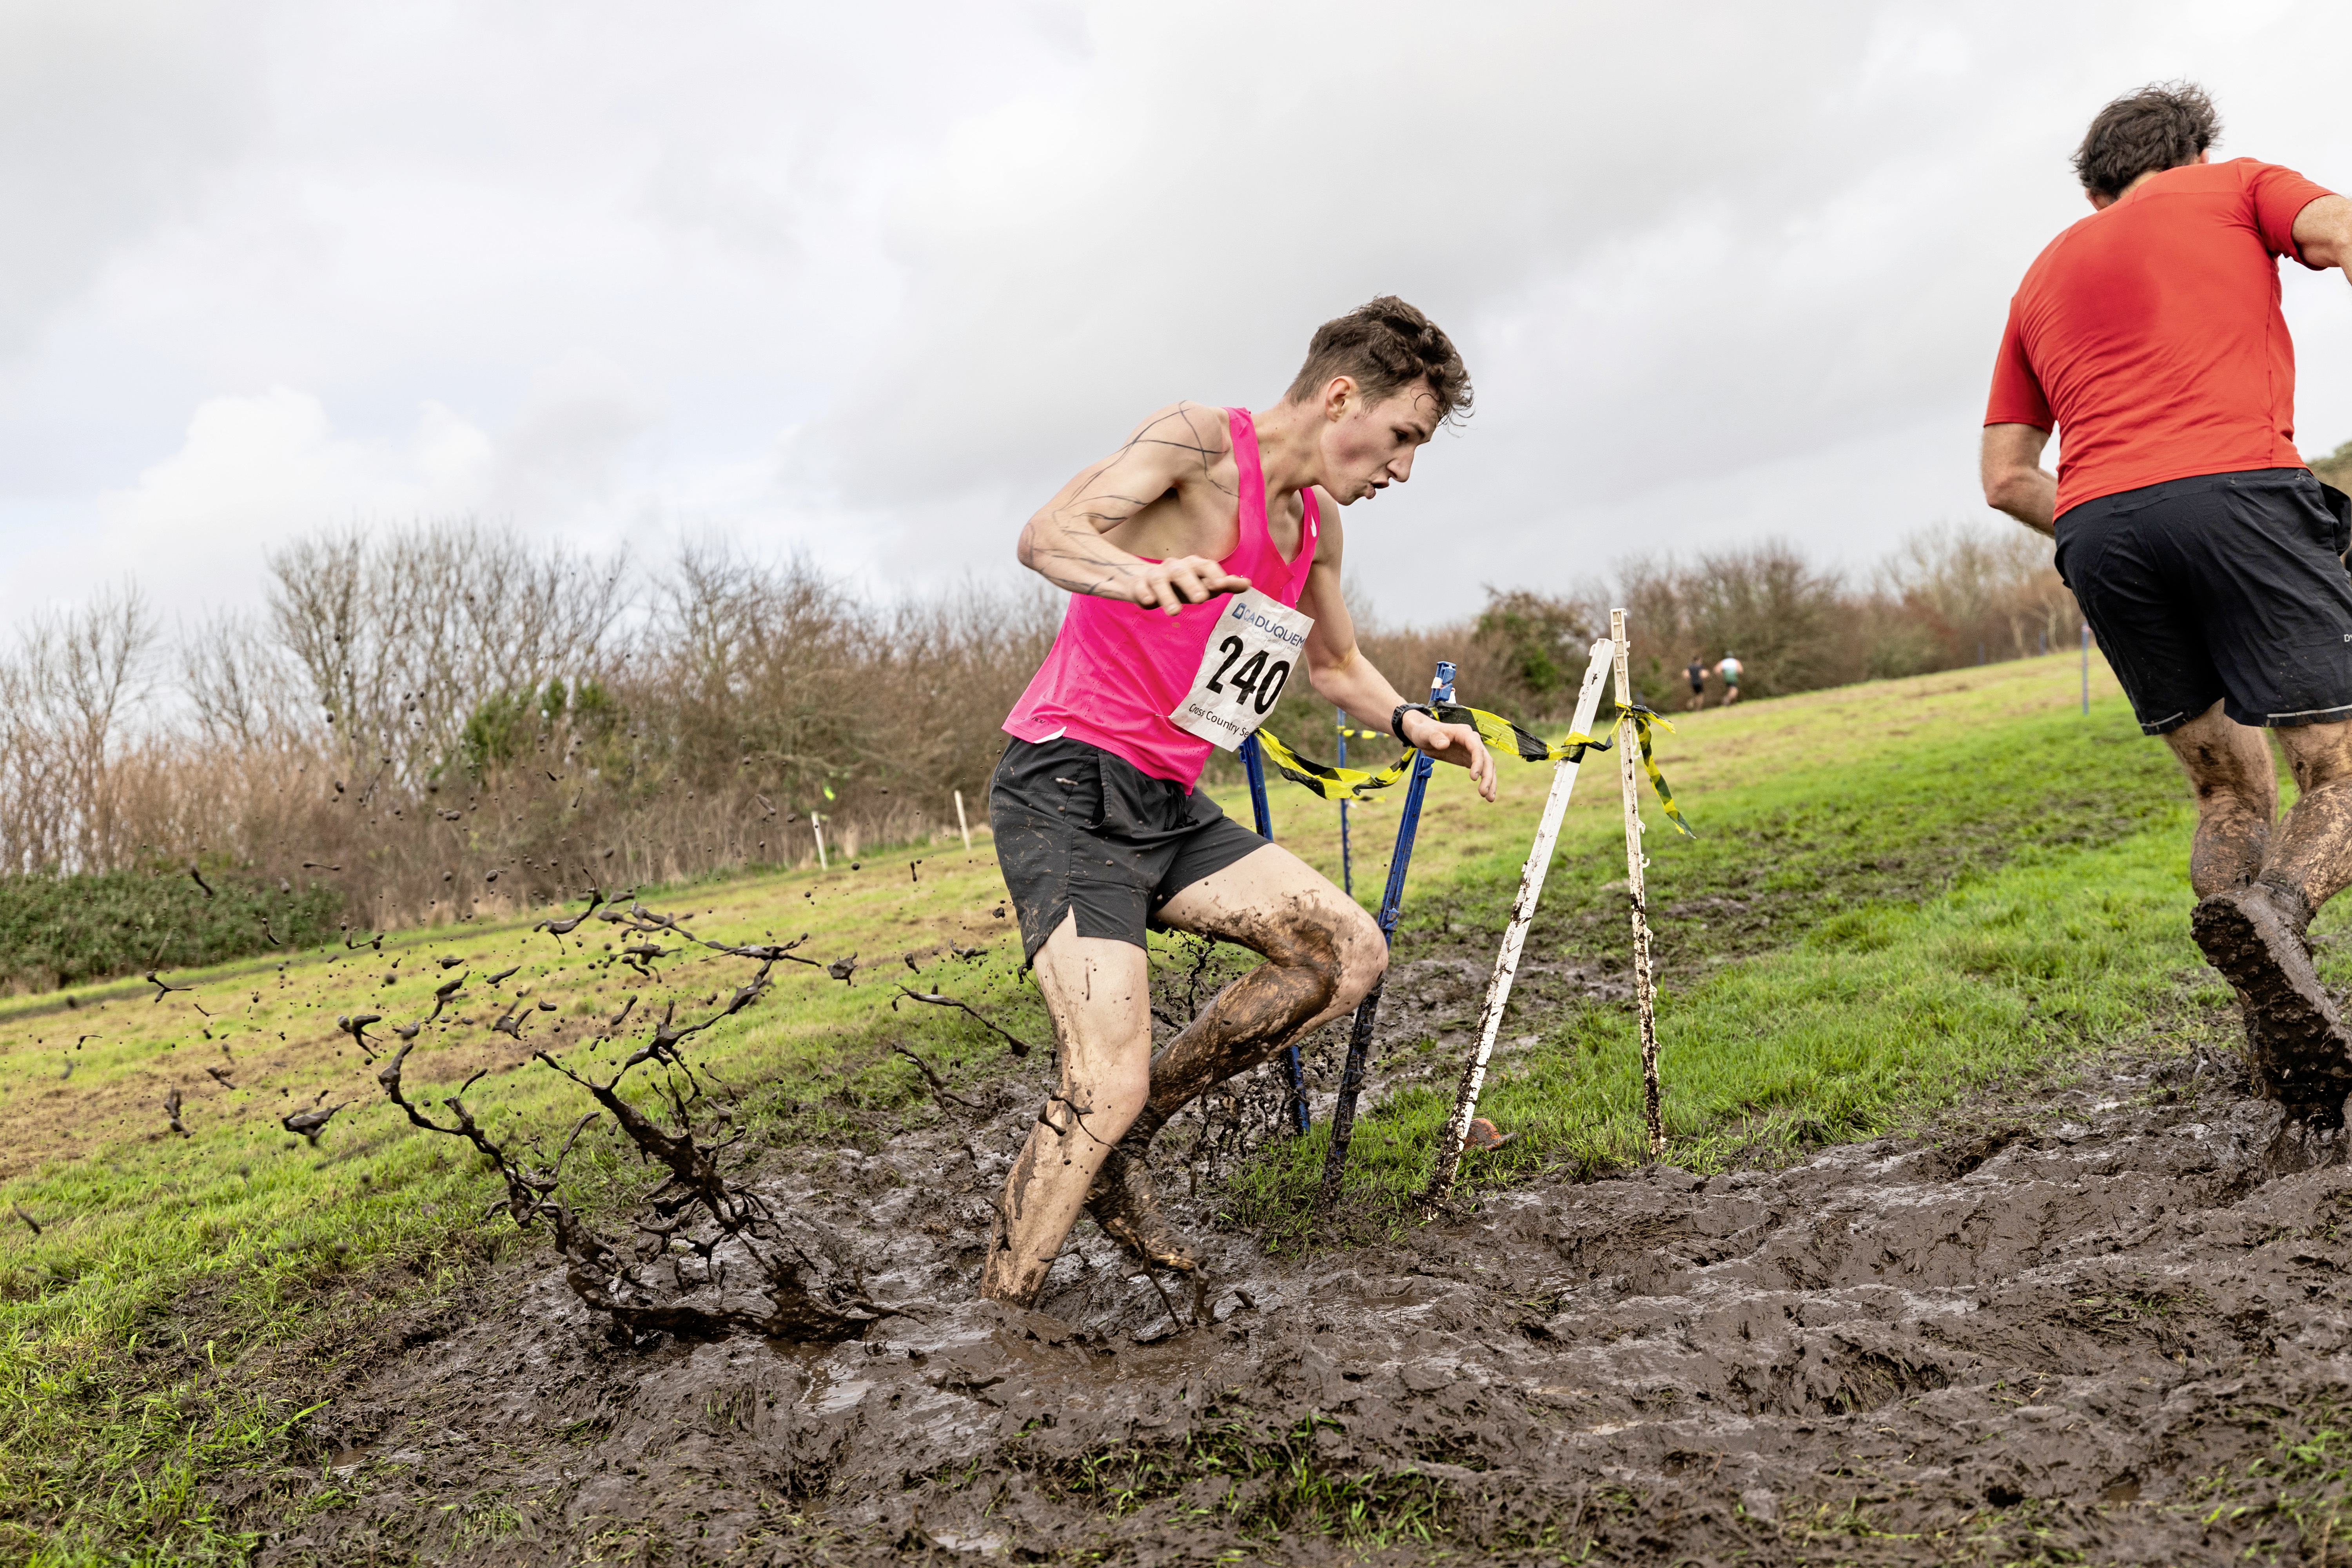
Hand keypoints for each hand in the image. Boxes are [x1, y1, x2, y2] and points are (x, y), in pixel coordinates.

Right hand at [1121, 555, 1249, 614]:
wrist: (1142, 581)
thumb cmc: (1179, 585)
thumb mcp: (1201, 585)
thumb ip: (1222, 585)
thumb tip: (1249, 584)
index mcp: (1192, 566)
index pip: (1206, 566)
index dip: (1215, 574)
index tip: (1223, 585)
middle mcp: (1174, 567)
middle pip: (1183, 571)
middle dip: (1192, 584)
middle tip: (1200, 599)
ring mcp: (1155, 575)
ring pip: (1160, 581)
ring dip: (1167, 595)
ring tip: (1174, 612)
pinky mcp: (1138, 585)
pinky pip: (1141, 588)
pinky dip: (1145, 595)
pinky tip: (1149, 603)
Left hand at [1402, 711, 1495, 801]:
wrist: (1424, 733)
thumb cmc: (1425, 731)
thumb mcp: (1425, 734)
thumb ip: (1434, 738)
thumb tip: (1444, 744)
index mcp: (1464, 733)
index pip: (1476, 748)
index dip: (1477, 762)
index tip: (1473, 777)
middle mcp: (1472, 741)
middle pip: (1486, 759)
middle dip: (1487, 776)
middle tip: (1483, 793)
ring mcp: (1472, 750)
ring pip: (1487, 766)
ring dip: (1490, 781)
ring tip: (1489, 798)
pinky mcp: (1469, 759)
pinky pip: (1481, 770)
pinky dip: (1485, 781)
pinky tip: (1486, 793)